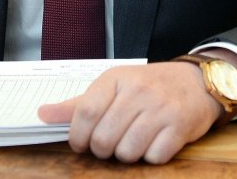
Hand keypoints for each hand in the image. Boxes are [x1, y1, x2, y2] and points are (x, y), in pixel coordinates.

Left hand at [37, 61, 225, 163]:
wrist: (195, 82)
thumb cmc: (148, 86)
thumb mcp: (112, 86)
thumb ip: (78, 104)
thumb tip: (41, 114)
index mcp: (116, 78)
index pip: (85, 112)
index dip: (78, 136)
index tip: (80, 144)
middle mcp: (138, 91)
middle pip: (103, 137)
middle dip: (102, 150)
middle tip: (109, 145)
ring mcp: (160, 108)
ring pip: (127, 151)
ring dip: (126, 155)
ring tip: (131, 142)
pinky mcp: (180, 126)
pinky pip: (154, 157)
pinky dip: (150, 157)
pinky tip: (153, 143)